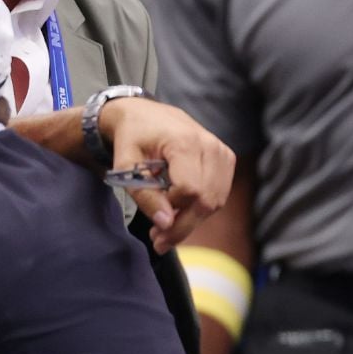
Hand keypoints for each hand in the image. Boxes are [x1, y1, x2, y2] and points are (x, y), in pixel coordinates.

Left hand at [99, 98, 233, 252]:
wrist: (145, 113)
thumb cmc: (132, 137)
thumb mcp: (125, 165)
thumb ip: (144, 195)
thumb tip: (165, 223)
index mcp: (184, 142)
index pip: (190, 190)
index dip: (172, 210)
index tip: (152, 221)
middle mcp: (210, 146)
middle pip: (207, 199)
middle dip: (183, 225)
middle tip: (159, 240)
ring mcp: (222, 152)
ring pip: (216, 200)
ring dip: (193, 219)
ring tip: (167, 226)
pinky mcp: (227, 158)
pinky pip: (220, 194)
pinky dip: (201, 207)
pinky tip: (181, 209)